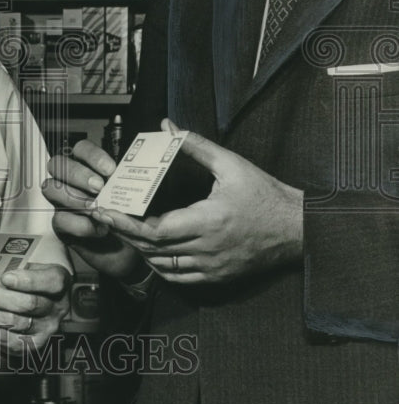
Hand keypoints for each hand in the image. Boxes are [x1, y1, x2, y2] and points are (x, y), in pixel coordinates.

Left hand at [0, 263, 69, 352]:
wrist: (43, 308)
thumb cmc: (31, 283)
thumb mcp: (31, 268)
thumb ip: (16, 268)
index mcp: (59, 283)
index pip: (50, 282)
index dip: (26, 280)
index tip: (4, 278)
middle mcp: (58, 308)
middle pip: (28, 304)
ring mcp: (47, 329)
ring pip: (17, 323)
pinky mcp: (34, 345)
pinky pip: (10, 341)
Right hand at [42, 140, 143, 281]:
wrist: (131, 252)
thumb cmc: (131, 219)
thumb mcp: (133, 198)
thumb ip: (126, 185)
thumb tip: (131, 173)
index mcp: (90, 168)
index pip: (81, 149)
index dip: (92, 156)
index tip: (110, 170)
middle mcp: (72, 182)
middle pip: (58, 164)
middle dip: (78, 174)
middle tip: (99, 187)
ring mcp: (63, 202)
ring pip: (51, 188)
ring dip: (73, 197)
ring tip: (95, 208)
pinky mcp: (62, 225)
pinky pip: (59, 219)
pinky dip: (79, 224)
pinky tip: (98, 230)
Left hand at [92, 119, 303, 283]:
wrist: (298, 229)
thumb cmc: (265, 195)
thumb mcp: (230, 164)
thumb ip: (194, 145)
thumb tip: (167, 126)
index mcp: (207, 221)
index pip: (153, 230)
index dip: (125, 223)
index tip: (106, 211)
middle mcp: (207, 249)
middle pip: (151, 249)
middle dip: (124, 233)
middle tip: (105, 218)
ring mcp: (212, 267)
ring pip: (161, 266)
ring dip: (139, 250)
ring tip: (124, 230)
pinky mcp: (217, 277)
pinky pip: (178, 277)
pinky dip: (159, 265)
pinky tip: (150, 250)